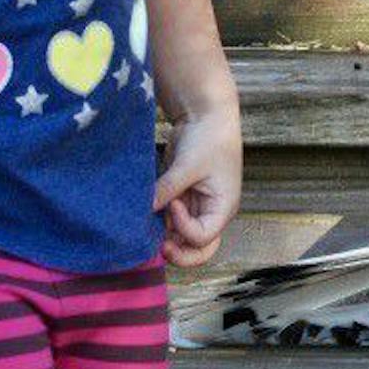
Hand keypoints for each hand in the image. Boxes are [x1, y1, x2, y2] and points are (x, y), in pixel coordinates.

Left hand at [154, 106, 242, 267]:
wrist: (206, 115)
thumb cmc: (209, 138)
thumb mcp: (189, 164)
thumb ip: (168, 188)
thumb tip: (145, 208)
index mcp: (223, 208)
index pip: (203, 237)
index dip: (184, 227)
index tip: (174, 203)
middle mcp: (211, 213)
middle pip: (199, 250)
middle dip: (180, 253)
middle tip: (160, 247)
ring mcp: (196, 208)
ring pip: (181, 238)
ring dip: (165, 236)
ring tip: (149, 224)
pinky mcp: (182, 198)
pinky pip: (170, 221)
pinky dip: (159, 222)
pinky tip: (147, 214)